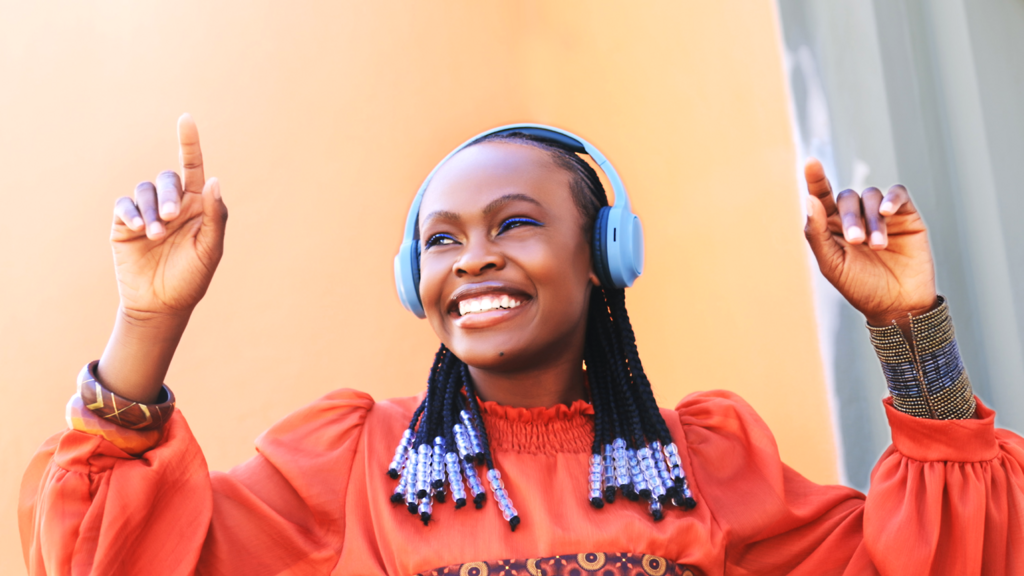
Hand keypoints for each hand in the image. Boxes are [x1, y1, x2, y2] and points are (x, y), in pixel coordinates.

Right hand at [111, 114, 227, 319]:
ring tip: (154, 234)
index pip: (193, 167)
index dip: (189, 143)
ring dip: (150, 208)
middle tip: (171, 218)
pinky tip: (138, 227)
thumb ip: (215, 216)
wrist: (160, 305)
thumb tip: (215, 180)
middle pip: (166, 178)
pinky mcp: (124, 224)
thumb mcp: (210, 249)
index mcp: (198, 206)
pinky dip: (131, 212)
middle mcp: (172, 204)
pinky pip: (124, 205)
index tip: (185, 119)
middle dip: (168, 194)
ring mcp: (148, 212)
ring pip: (144, 189)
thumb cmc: (191, 278)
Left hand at [803, 158, 936, 325]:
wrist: (897, 305)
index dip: (815, 179)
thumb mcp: (831, 264)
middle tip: (855, 241)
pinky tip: (887, 212)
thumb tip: (810, 200)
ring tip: (876, 246)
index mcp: (832, 227)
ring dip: (872, 220)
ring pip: (872, 196)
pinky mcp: (906, 216)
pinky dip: (892, 199)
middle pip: (847, 197)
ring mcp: (881, 215)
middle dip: (850, 216)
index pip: (821, 196)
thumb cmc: (861, 287)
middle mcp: (855, 217)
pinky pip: (898, 194)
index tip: (811, 163)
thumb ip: (817, 233)